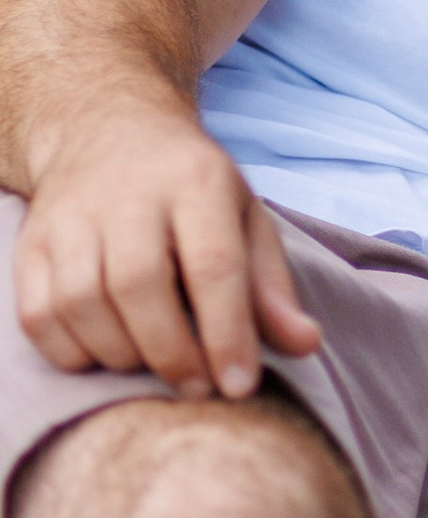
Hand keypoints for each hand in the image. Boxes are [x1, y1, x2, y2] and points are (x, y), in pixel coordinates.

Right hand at [15, 104, 323, 401]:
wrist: (106, 130)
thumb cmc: (190, 190)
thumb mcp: (244, 219)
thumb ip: (272, 287)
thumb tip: (306, 345)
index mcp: (195, 180)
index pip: (212, 263)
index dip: (227, 332)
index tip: (240, 386)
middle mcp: (128, 193)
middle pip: (141, 286)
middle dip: (172, 352)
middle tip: (198, 388)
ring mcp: (70, 216)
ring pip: (84, 303)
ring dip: (122, 355)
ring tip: (156, 366)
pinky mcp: (31, 242)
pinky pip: (39, 316)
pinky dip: (71, 353)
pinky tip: (106, 356)